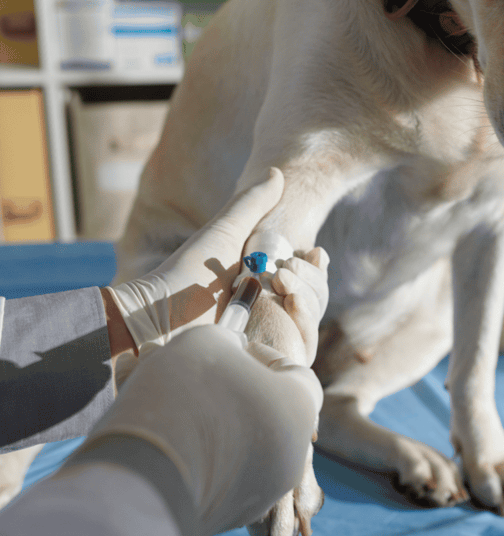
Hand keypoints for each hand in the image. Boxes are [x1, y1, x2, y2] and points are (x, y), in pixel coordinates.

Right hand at [69, 326, 323, 535]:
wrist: (144, 477)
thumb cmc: (186, 393)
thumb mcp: (207, 341)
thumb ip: (226, 342)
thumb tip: (228, 352)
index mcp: (299, 413)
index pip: (295, 375)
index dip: (263, 355)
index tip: (232, 347)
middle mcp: (287, 459)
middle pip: (258, 410)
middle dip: (222, 385)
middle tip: (186, 368)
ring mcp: (254, 496)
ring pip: (229, 443)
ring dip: (196, 415)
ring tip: (152, 390)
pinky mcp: (217, 521)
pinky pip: (206, 473)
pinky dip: (184, 450)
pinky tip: (146, 428)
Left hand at [106, 169, 326, 355]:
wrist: (155, 320)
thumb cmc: (185, 274)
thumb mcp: (224, 232)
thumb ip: (252, 204)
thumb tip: (278, 172)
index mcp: (264, 287)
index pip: (308, 280)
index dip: (316, 268)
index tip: (316, 253)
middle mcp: (269, 315)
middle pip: (316, 300)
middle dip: (312, 281)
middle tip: (288, 270)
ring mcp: (269, 342)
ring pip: (312, 324)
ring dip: (310, 299)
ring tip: (285, 285)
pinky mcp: (266, 364)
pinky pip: (303, 351)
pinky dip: (305, 325)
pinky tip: (291, 305)